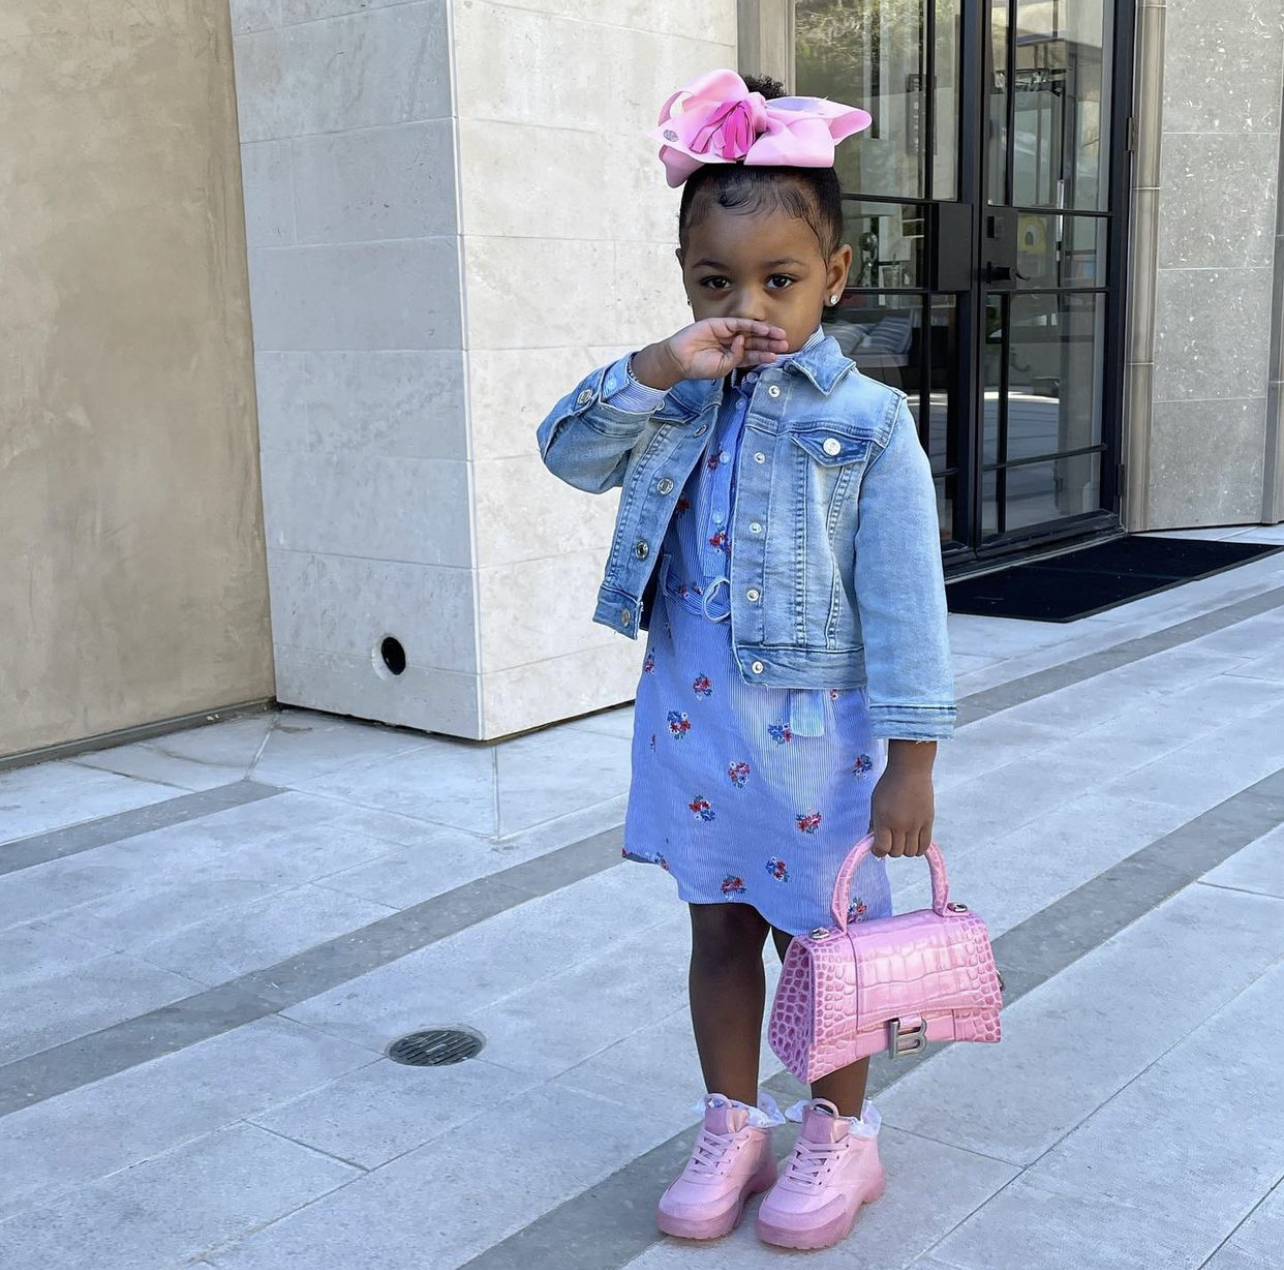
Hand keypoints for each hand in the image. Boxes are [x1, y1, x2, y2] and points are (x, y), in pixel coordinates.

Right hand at [631, 318, 789, 390]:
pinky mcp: (720, 324)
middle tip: (785, 344)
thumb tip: (744, 343)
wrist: (679, 359)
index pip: (753, 355)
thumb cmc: (699, 366)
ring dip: (765, 333)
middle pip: (755, 342)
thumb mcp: (722, 368)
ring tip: (779, 336)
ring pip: (750, 332)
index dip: (765, 355)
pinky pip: (739, 324)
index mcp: (733, 357)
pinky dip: (751, 326)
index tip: (777, 356)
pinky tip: (763, 329)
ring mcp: (727, 333)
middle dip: (770, 343)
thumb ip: (736, 358)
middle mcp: (732, 344)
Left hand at [869, 741, 936, 857]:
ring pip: (910, 852)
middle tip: (890, 839)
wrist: (910, 770)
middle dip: (891, 849)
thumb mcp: (875, 803)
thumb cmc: (889, 784)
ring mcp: (916, 824)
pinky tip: (914, 841)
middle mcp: (900, 824)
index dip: (877, 851)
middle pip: (896, 852)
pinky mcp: (928, 822)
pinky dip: (918, 848)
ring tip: (903, 839)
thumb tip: (873, 841)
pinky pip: (924, 846)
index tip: (877, 847)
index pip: (881, 848)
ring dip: (905, 849)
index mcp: (884, 819)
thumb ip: (873, 823)